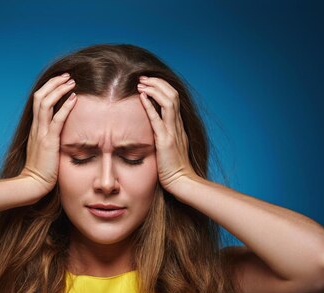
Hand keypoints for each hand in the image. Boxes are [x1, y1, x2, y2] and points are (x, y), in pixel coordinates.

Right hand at [19, 73, 76, 195]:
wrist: (32, 184)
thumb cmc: (41, 171)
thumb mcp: (45, 151)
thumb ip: (51, 140)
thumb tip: (62, 135)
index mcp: (35, 128)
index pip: (39, 101)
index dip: (49, 89)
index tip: (61, 83)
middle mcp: (36, 127)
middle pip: (40, 96)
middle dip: (54, 83)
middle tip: (67, 76)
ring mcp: (41, 133)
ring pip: (45, 103)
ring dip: (59, 89)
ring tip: (71, 82)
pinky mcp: (48, 141)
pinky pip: (56, 119)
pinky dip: (65, 107)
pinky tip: (74, 98)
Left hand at [137, 76, 201, 192]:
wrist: (182, 182)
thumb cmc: (173, 169)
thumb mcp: (170, 148)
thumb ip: (165, 137)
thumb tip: (154, 131)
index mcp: (178, 126)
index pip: (173, 99)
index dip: (162, 88)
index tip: (149, 83)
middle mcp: (177, 126)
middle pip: (173, 95)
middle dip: (158, 83)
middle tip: (143, 78)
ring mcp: (173, 132)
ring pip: (169, 101)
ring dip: (154, 89)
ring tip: (141, 84)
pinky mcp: (166, 141)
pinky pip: (158, 119)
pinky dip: (150, 106)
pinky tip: (142, 97)